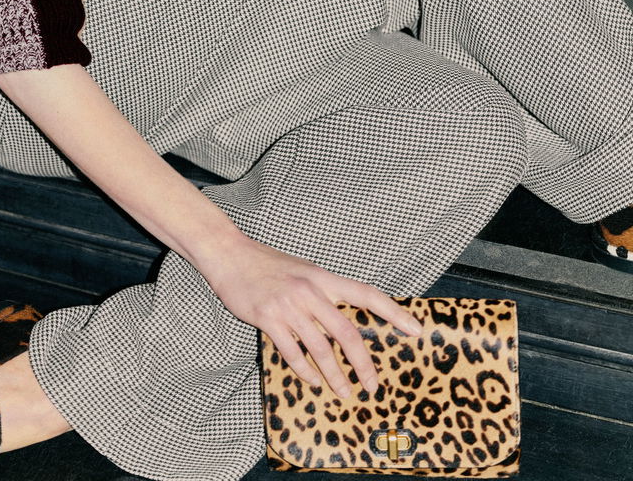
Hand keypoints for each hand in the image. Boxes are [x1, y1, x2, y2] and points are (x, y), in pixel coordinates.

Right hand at [202, 236, 423, 397]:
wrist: (230, 255)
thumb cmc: (268, 265)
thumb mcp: (303, 271)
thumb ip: (323, 292)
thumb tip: (346, 320)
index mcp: (323, 277)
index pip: (366, 294)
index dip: (393, 312)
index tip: (415, 330)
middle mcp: (310, 291)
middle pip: (346, 331)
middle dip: (363, 362)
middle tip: (373, 385)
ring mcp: (288, 305)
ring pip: (320, 348)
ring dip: (335, 375)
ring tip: (344, 392)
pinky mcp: (267, 318)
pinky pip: (292, 352)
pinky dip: (305, 370)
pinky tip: (313, 381)